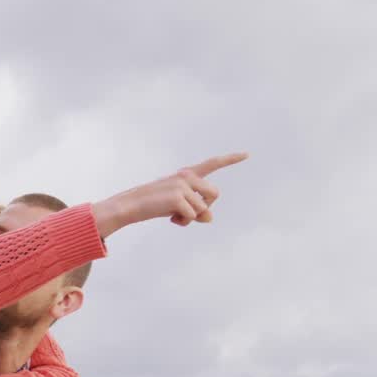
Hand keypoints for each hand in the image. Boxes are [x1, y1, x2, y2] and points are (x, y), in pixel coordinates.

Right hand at [92, 152, 247, 236]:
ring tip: (174, 216)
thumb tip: (209, 217)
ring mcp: (182, 185)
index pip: (212, 164)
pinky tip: (170, 219)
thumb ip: (197, 208)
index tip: (246, 154)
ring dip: (191, 217)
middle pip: (214, 194)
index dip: (230, 160)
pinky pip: (193, 216)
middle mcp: (186, 176)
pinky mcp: (177, 197)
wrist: (129, 206)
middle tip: (186, 214)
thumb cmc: (152, 205)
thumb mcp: (177, 205)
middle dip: (205, 207)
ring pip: (203, 208)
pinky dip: (183, 221)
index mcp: (186, 174)